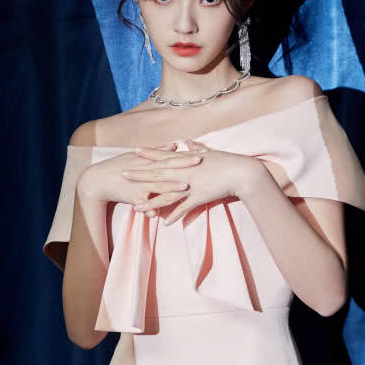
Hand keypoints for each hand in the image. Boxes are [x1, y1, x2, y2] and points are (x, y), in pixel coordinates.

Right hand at [76, 141, 201, 209]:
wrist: (98, 180)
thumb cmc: (119, 166)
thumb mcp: (138, 156)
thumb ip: (159, 151)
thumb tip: (175, 144)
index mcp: (148, 162)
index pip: (170, 159)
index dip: (185, 157)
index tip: (200, 154)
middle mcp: (146, 172)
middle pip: (168, 170)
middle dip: (184, 168)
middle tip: (200, 164)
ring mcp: (140, 185)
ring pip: (158, 187)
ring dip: (172, 187)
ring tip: (185, 187)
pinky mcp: (133, 197)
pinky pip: (144, 205)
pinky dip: (150, 209)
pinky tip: (159, 215)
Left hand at [124, 138, 262, 223]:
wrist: (242, 172)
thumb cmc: (227, 161)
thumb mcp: (210, 152)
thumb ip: (197, 147)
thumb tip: (188, 141)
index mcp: (187, 160)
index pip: (164, 156)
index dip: (149, 154)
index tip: (135, 151)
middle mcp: (185, 171)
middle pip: (158, 174)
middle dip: (140, 175)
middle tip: (123, 174)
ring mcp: (191, 185)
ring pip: (166, 194)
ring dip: (150, 201)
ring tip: (136, 208)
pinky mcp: (199, 197)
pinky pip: (183, 208)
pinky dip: (174, 215)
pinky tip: (164, 223)